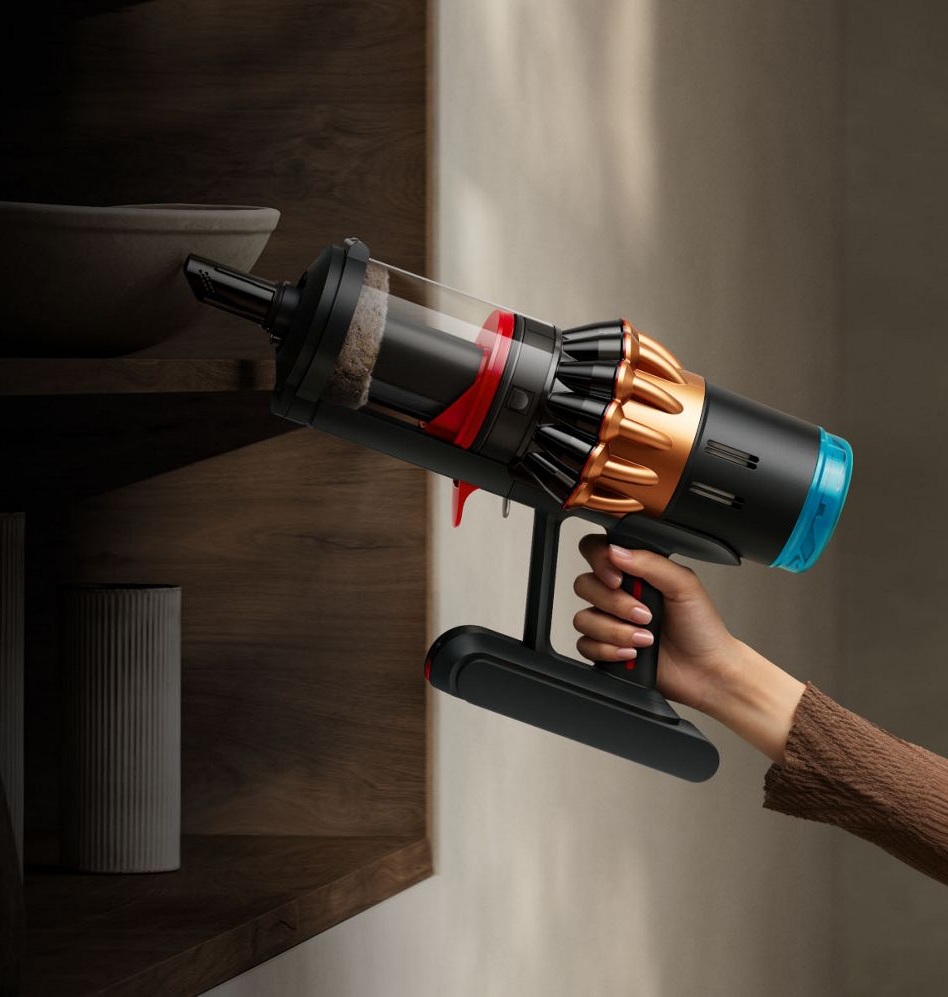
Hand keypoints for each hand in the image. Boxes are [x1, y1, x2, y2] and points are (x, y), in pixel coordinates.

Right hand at [573, 536, 805, 761]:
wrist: (706, 672)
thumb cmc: (702, 629)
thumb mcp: (684, 586)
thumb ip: (651, 563)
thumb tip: (616, 551)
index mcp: (636, 573)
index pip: (597, 551)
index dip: (599, 562)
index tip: (618, 579)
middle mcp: (619, 595)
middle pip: (585, 585)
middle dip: (615, 604)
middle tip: (645, 615)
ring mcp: (610, 622)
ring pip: (583, 618)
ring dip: (615, 631)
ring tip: (645, 639)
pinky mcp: (605, 649)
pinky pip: (585, 645)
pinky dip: (609, 651)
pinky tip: (632, 653)